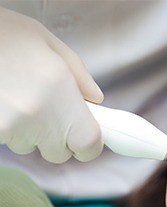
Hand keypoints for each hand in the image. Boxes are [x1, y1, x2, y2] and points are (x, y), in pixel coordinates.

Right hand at [0, 7, 103, 162]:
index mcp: (61, 93)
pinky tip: (2, 103)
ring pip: (29, 146)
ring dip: (28, 132)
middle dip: (56, 138)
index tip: (83, 137)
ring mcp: (10, 127)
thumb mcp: (48, 44)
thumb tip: (96, 101)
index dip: (89, 146)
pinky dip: (6, 127)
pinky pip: (7, 140)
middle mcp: (38, 116)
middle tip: (46, 111)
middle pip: (58, 152)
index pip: (88, 145)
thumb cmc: (5, 33)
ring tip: (16, 98)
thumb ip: (79, 76)